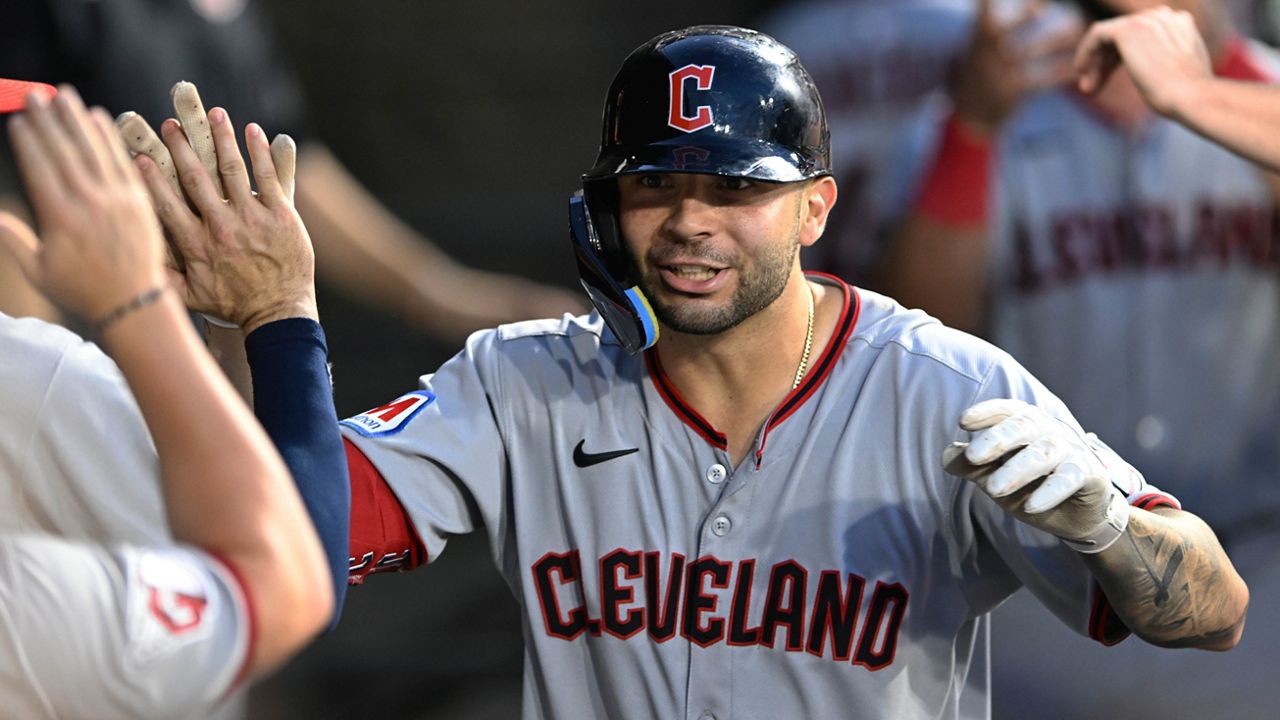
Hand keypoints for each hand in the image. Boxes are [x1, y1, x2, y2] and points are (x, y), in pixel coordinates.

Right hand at [0, 86, 167, 319]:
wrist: (134, 302)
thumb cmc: (83, 290)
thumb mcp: (39, 270)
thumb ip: (16, 239)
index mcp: (61, 221)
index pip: (40, 170)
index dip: (28, 142)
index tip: (17, 120)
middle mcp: (89, 205)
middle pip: (64, 153)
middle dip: (48, 121)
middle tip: (35, 95)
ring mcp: (118, 201)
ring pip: (93, 151)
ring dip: (77, 120)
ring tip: (63, 95)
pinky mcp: (140, 201)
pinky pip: (122, 162)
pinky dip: (109, 138)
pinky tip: (98, 117)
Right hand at [133, 92, 315, 332]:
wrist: (279, 312)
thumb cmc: (233, 305)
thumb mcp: (191, 296)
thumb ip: (162, 276)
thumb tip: (131, 257)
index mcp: (196, 245)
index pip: (167, 204)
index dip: (152, 179)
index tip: (137, 156)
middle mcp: (222, 227)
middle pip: (196, 179)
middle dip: (181, 148)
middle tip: (169, 124)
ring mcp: (253, 218)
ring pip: (233, 169)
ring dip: (222, 138)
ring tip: (213, 113)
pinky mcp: (281, 215)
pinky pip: (268, 176)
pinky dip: (259, 151)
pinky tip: (252, 130)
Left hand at [942, 398, 1146, 552]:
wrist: (1076, 515)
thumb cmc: (1031, 486)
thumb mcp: (996, 477)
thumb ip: (972, 467)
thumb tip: (946, 455)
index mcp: (1026, 424)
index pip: (1006, 410)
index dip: (986, 412)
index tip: (962, 422)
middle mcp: (1049, 430)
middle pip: (1024, 426)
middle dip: (996, 440)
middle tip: (972, 457)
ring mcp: (1071, 450)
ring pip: (1044, 453)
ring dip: (1018, 470)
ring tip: (993, 490)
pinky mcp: (1089, 474)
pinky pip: (1069, 478)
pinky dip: (1050, 491)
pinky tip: (1031, 506)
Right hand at [952, 0, 1082, 136]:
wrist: (971, 119)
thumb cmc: (973, 80)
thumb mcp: (969, 54)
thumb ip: (979, 32)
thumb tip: (983, 3)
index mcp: (976, 42)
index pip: (981, 13)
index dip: (987, 0)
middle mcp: (986, 56)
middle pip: (1001, 31)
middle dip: (1022, 17)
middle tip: (1043, 7)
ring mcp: (999, 74)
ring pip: (1030, 54)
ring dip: (1056, 41)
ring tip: (1076, 29)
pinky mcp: (1013, 91)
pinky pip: (1042, 80)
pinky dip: (1062, 73)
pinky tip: (1078, 68)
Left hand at [1074, 7, 1212, 116]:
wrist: (1190, 96)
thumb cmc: (1187, 97)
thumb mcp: (1179, 73)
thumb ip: (1165, 61)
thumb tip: (1152, 71)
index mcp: (1180, 25)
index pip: (1142, 35)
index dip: (1120, 57)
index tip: (1107, 79)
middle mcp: (1165, 17)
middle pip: (1124, 36)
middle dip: (1105, 61)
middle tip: (1090, 86)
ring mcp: (1147, 20)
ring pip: (1109, 37)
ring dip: (1096, 62)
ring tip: (1087, 87)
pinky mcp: (1127, 29)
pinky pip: (1097, 34)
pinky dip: (1086, 51)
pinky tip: (1080, 70)